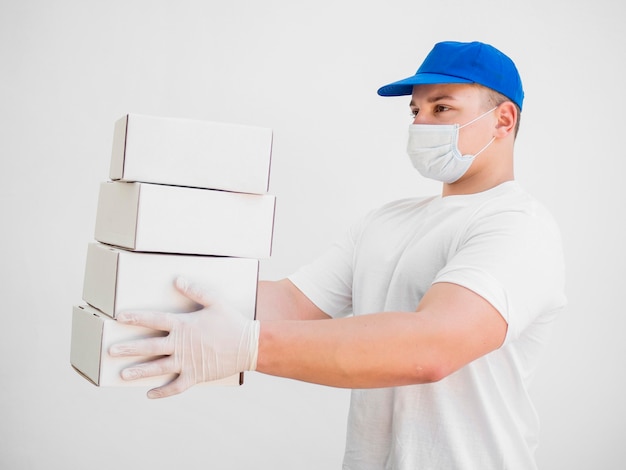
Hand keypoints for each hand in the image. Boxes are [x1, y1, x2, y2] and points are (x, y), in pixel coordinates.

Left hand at [109, 277, 259, 398]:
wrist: (249, 346)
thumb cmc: (232, 322)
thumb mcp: (215, 301)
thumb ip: (195, 290)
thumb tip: (177, 279)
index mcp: (184, 325)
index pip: (154, 320)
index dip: (136, 318)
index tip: (120, 318)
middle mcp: (181, 344)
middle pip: (149, 346)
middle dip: (129, 348)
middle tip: (112, 351)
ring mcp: (187, 362)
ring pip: (158, 368)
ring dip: (139, 371)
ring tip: (123, 374)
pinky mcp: (195, 376)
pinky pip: (175, 386)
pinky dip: (163, 392)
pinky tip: (150, 394)